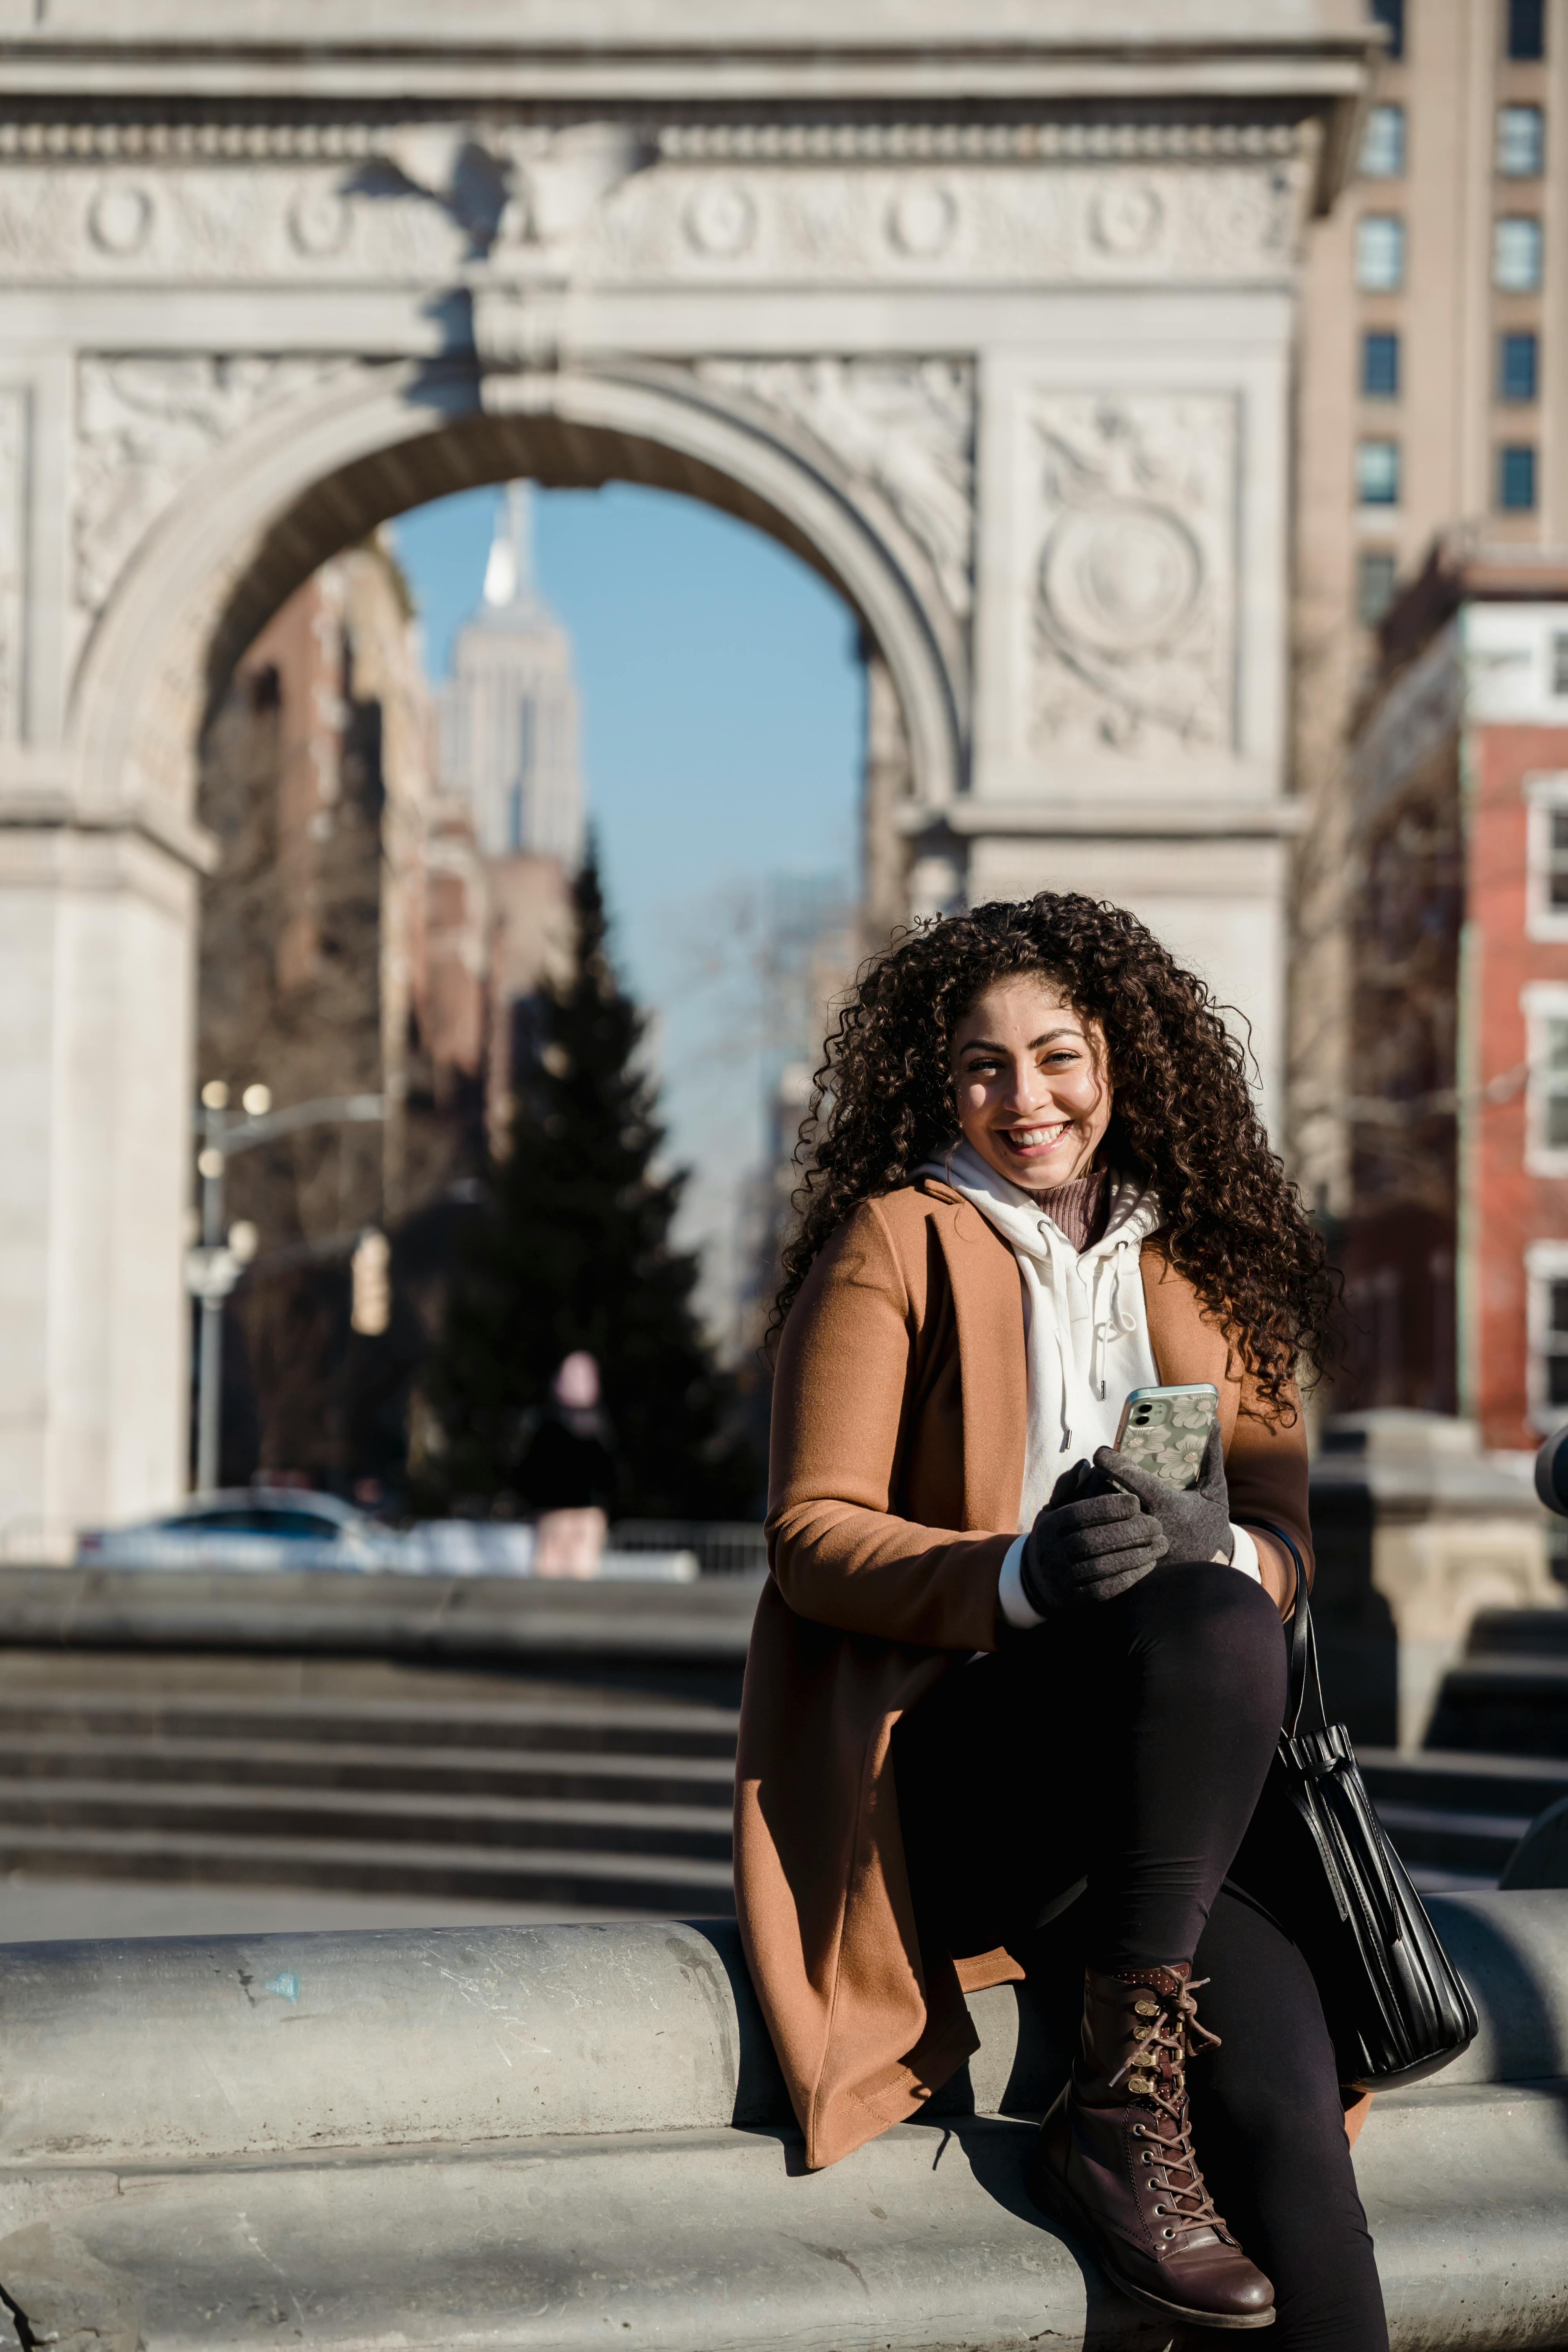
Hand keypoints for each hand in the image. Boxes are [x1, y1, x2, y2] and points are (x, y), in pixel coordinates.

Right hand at [1018, 1458, 1168, 1616]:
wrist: (1035, 1583)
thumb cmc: (1054, 1537)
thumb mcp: (1053, 1509)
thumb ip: (1069, 1486)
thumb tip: (1086, 1465)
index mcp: (1049, 1526)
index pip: (1080, 1514)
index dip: (1109, 1507)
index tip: (1136, 1502)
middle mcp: (1052, 1553)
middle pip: (1093, 1540)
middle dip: (1128, 1531)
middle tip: (1156, 1524)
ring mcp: (1062, 1579)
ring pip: (1102, 1566)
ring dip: (1135, 1554)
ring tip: (1160, 1543)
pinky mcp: (1075, 1601)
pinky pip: (1106, 1589)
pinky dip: (1129, 1577)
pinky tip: (1149, 1564)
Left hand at [1093, 1423, 1232, 1566]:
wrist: (1215, 1566)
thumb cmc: (1212, 1522)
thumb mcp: (1215, 1490)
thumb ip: (1211, 1456)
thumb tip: (1211, 1420)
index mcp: (1166, 1504)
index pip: (1130, 1477)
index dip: (1111, 1460)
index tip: (1101, 1451)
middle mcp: (1149, 1524)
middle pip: (1108, 1497)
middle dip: (1095, 1481)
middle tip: (1092, 1471)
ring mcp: (1138, 1545)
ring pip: (1102, 1520)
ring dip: (1093, 1502)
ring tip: (1090, 1490)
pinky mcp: (1131, 1560)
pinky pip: (1106, 1540)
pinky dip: (1098, 1525)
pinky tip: (1096, 1516)